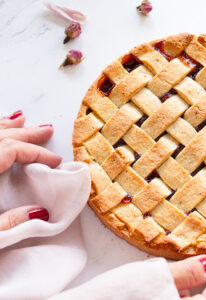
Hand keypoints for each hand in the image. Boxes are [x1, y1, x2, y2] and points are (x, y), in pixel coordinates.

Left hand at [0, 110, 60, 229]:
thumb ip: (11, 223)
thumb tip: (43, 213)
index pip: (12, 150)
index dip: (37, 153)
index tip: (55, 162)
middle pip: (2, 137)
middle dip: (27, 133)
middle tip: (48, 129)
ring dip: (7, 126)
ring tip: (22, 118)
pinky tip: (0, 129)